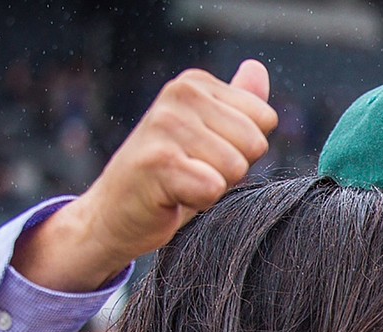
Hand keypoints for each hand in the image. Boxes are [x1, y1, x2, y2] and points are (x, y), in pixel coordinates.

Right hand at [11, 60, 277, 291]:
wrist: (116, 212)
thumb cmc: (172, 176)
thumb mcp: (210, 136)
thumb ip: (238, 106)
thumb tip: (257, 67)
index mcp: (196, 84)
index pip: (266, 119)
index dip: (245, 149)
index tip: (209, 156)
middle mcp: (180, 93)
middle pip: (255, 144)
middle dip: (233, 170)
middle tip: (196, 173)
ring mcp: (166, 124)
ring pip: (236, 167)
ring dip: (215, 187)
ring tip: (184, 183)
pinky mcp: (158, 160)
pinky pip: (214, 187)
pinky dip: (200, 201)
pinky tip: (172, 196)